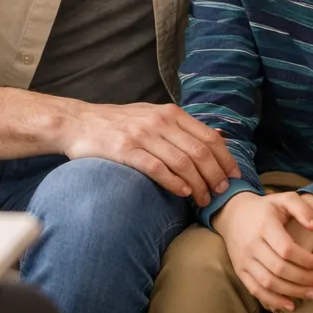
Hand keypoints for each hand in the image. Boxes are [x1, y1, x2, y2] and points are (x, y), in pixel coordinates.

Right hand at [60, 100, 240, 205]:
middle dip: (215, 175)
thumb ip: (183, 126)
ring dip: (198, 185)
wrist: (78, 122)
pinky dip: (174, 183)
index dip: (225, 158)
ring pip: (182, 162)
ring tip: (203, 200)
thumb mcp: (153, 115)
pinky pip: (157, 169)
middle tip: (221, 193)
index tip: (233, 176)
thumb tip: (218, 136)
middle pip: (199, 152)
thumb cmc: (119, 122)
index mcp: (170, 113)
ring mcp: (142, 135)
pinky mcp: (126, 151)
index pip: (208, 137)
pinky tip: (183, 194)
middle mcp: (159, 121)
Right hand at [215, 191, 312, 311]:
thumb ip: (302, 209)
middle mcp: (251, 244)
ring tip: (312, 294)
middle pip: (279, 268)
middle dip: (303, 279)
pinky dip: (273, 301)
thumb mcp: (284, 199)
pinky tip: (290, 305)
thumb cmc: (265, 208)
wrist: (233, 214)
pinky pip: (255, 290)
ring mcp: (244, 259)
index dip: (306, 260)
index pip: (286, 249)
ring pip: (268, 282)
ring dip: (292, 292)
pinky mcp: (240, 270)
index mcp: (264, 225)